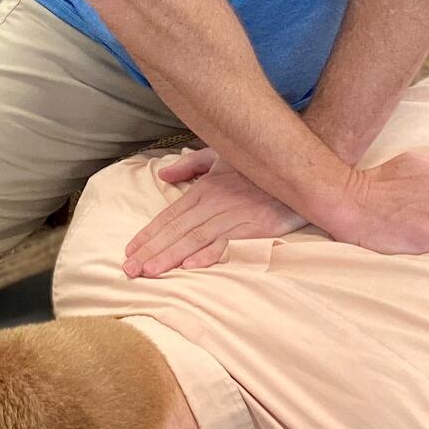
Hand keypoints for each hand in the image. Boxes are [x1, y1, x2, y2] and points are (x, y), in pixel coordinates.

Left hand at [123, 150, 308, 276]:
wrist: (300, 170)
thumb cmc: (258, 166)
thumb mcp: (222, 157)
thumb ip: (191, 165)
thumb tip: (163, 173)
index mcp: (205, 189)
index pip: (169, 216)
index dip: (148, 234)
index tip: (128, 251)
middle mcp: (215, 203)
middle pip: (176, 230)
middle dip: (150, 251)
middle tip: (128, 270)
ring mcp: (235, 217)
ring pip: (195, 239)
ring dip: (170, 256)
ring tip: (149, 271)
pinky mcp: (256, 229)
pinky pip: (228, 244)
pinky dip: (209, 254)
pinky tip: (191, 265)